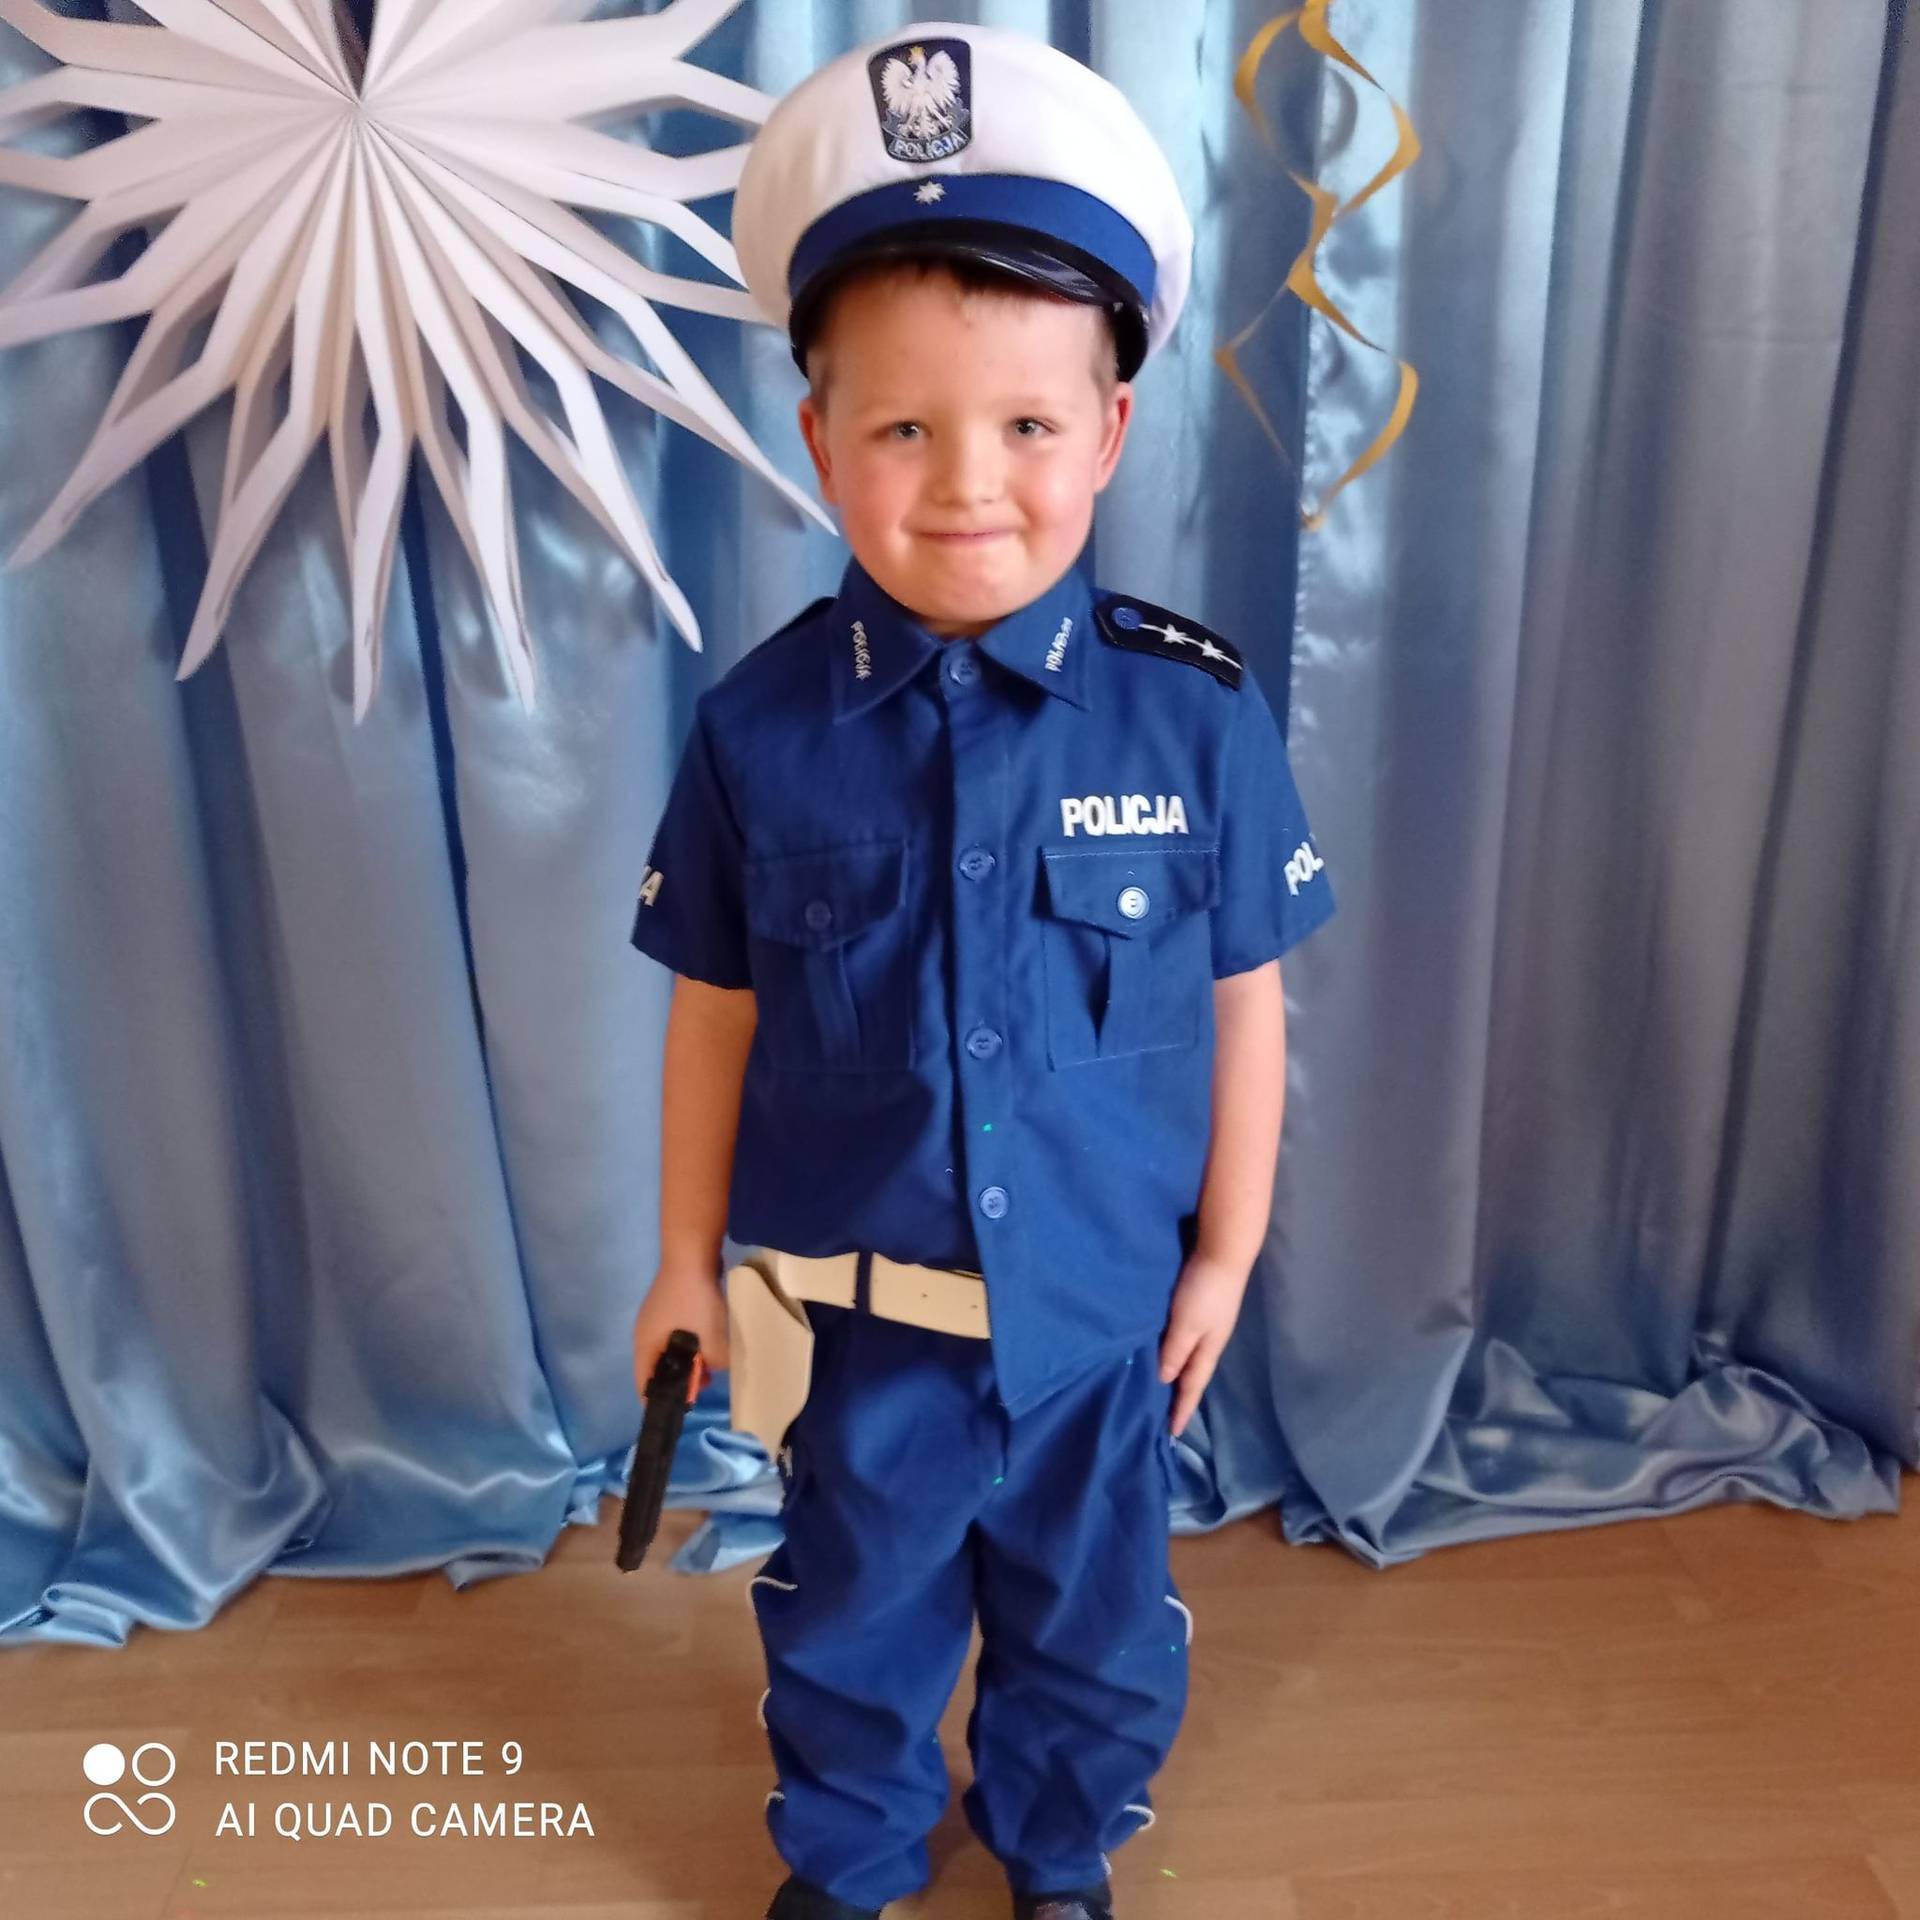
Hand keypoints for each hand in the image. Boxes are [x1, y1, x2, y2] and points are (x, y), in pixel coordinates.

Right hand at [633, 1266, 729, 1405]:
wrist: (691, 1252)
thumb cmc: (694, 1298)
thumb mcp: (710, 1335)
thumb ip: (714, 1360)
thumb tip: (716, 1366)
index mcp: (645, 1345)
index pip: (644, 1384)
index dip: (660, 1399)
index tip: (680, 1407)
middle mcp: (644, 1333)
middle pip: (657, 1367)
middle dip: (679, 1379)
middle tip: (703, 1384)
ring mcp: (655, 1317)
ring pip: (669, 1349)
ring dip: (687, 1359)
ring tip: (710, 1364)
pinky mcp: (668, 1305)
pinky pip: (676, 1334)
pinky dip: (689, 1342)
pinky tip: (709, 1340)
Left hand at [1158, 1251, 1249, 1438]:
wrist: (1224, 1252)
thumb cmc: (1204, 1291)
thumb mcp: (1186, 1325)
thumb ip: (1175, 1352)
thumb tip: (1165, 1380)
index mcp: (1208, 1350)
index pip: (1191, 1386)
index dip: (1182, 1408)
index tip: (1172, 1433)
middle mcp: (1210, 1341)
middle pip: (1193, 1374)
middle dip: (1180, 1395)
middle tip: (1164, 1415)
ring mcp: (1209, 1324)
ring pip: (1190, 1357)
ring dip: (1178, 1373)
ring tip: (1162, 1387)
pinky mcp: (1204, 1308)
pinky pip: (1187, 1339)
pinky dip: (1177, 1352)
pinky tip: (1168, 1350)